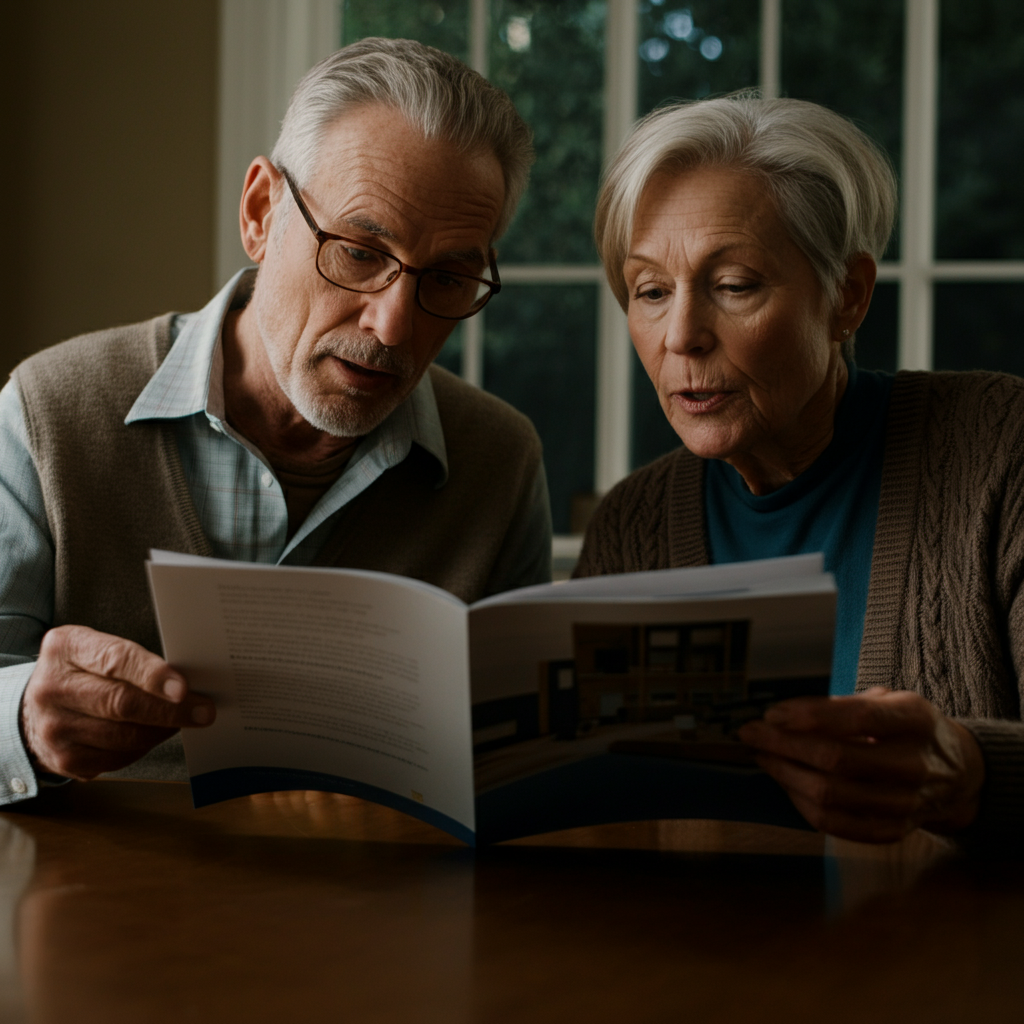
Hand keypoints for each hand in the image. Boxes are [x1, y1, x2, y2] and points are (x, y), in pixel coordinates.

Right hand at [21, 625, 215, 780]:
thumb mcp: (95, 647)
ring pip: (124, 736)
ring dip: (161, 730)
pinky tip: (153, 734)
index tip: (183, 688)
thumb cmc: (81, 671)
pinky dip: (143, 747)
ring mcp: (55, 728)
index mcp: (66, 648)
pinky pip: (118, 758)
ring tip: (182, 720)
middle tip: (203, 711)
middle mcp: (53, 688)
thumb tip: (186, 679)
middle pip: (122, 704)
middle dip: (171, 710)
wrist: (35, 709)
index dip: (153, 675)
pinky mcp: (64, 759)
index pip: (116, 660)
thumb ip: (132, 657)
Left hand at [736, 687, 984, 842]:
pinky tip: (787, 783)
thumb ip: (841, 707)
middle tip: (752, 734)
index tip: (773, 713)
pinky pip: (835, 824)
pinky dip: (802, 803)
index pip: (856, 718)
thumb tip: (783, 716)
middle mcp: (914, 764)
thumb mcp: (889, 701)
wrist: (957, 772)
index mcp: (915, 721)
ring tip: (763, 757)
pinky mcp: (894, 830)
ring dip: (784, 774)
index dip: (807, 716)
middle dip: (782, 745)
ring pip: (829, 795)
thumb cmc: (909, 729)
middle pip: (835, 759)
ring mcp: (906, 803)